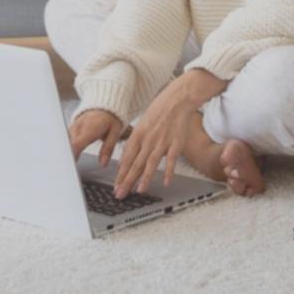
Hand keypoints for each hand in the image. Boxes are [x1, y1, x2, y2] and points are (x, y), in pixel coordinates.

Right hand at [68, 108, 128, 167]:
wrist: (104, 105)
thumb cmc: (110, 118)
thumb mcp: (115, 132)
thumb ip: (108, 148)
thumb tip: (103, 163)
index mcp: (90, 129)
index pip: (76, 144)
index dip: (71, 156)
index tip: (69, 167)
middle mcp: (79, 128)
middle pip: (67, 145)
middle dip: (66, 158)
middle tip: (65, 172)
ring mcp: (73, 128)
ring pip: (64, 143)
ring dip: (64, 154)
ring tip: (63, 167)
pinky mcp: (70, 129)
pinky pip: (65, 140)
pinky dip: (65, 149)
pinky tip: (64, 158)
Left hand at [113, 70, 226, 197]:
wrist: (177, 99)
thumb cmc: (159, 111)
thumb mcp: (142, 124)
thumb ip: (135, 142)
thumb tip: (126, 157)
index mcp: (138, 134)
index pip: (127, 158)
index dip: (120, 173)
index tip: (116, 185)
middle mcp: (148, 139)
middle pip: (136, 163)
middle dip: (127, 180)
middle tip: (121, 194)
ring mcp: (162, 142)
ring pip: (151, 163)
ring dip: (144, 178)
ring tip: (139, 191)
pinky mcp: (176, 143)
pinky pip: (171, 160)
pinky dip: (168, 171)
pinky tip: (165, 182)